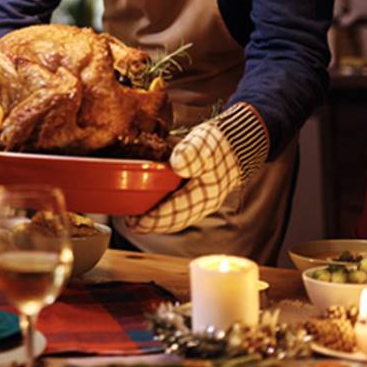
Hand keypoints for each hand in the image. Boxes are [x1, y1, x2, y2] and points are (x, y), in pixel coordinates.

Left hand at [119, 118, 241, 233]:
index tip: (135, 220)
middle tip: (130, 223)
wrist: (235, 142)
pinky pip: (180, 212)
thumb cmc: (217, 142)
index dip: (154, 220)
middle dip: (152, 225)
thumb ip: (191, 153)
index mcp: (205, 194)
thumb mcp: (203, 142)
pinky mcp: (199, 197)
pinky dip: (165, 214)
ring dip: (157, 221)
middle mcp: (204, 203)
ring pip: (178, 219)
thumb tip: (177, 165)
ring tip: (137, 220)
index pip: (176, 214)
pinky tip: (153, 209)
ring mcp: (203, 202)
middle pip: (175, 221)